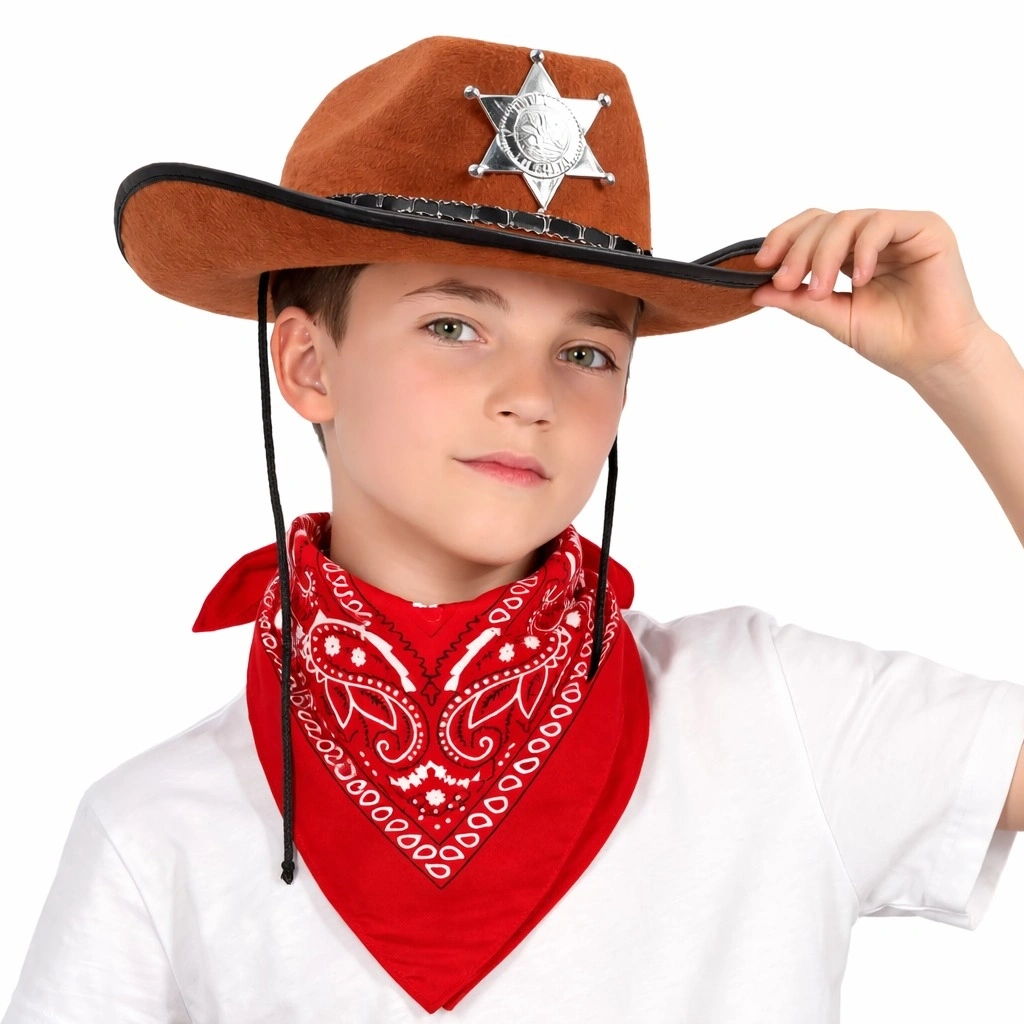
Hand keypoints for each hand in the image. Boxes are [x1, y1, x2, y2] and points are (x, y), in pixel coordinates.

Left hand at [750, 209, 990, 387]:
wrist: (932, 358)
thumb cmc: (891, 339)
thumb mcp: (833, 317)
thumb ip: (797, 301)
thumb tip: (756, 290)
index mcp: (851, 253)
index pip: (812, 227)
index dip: (784, 238)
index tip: (761, 266)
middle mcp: (873, 236)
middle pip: (825, 221)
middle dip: (798, 250)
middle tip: (785, 282)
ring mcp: (900, 230)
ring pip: (849, 219)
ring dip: (824, 254)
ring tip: (819, 290)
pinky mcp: (926, 228)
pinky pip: (882, 224)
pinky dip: (863, 250)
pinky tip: (858, 280)